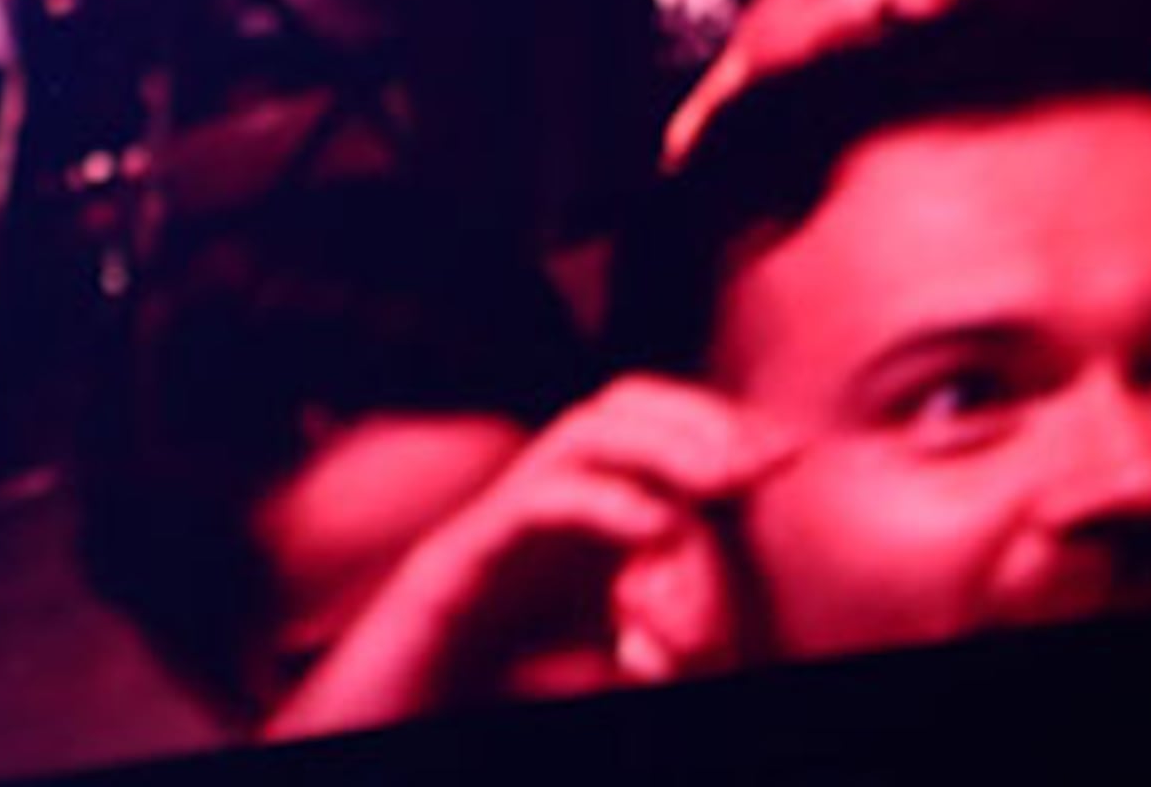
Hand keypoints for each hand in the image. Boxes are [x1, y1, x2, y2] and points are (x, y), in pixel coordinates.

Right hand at [266, 377, 778, 738]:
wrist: (367, 741)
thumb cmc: (469, 714)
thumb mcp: (591, 682)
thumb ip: (641, 656)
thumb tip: (706, 650)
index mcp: (562, 535)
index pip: (640, 435)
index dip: (713, 433)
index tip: (783, 459)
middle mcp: (524, 514)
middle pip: (612, 408)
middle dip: (694, 419)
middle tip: (762, 457)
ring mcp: (486, 532)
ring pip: (576, 438)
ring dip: (662, 446)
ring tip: (725, 478)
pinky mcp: (452, 564)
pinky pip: (532, 505)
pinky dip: (604, 503)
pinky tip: (657, 526)